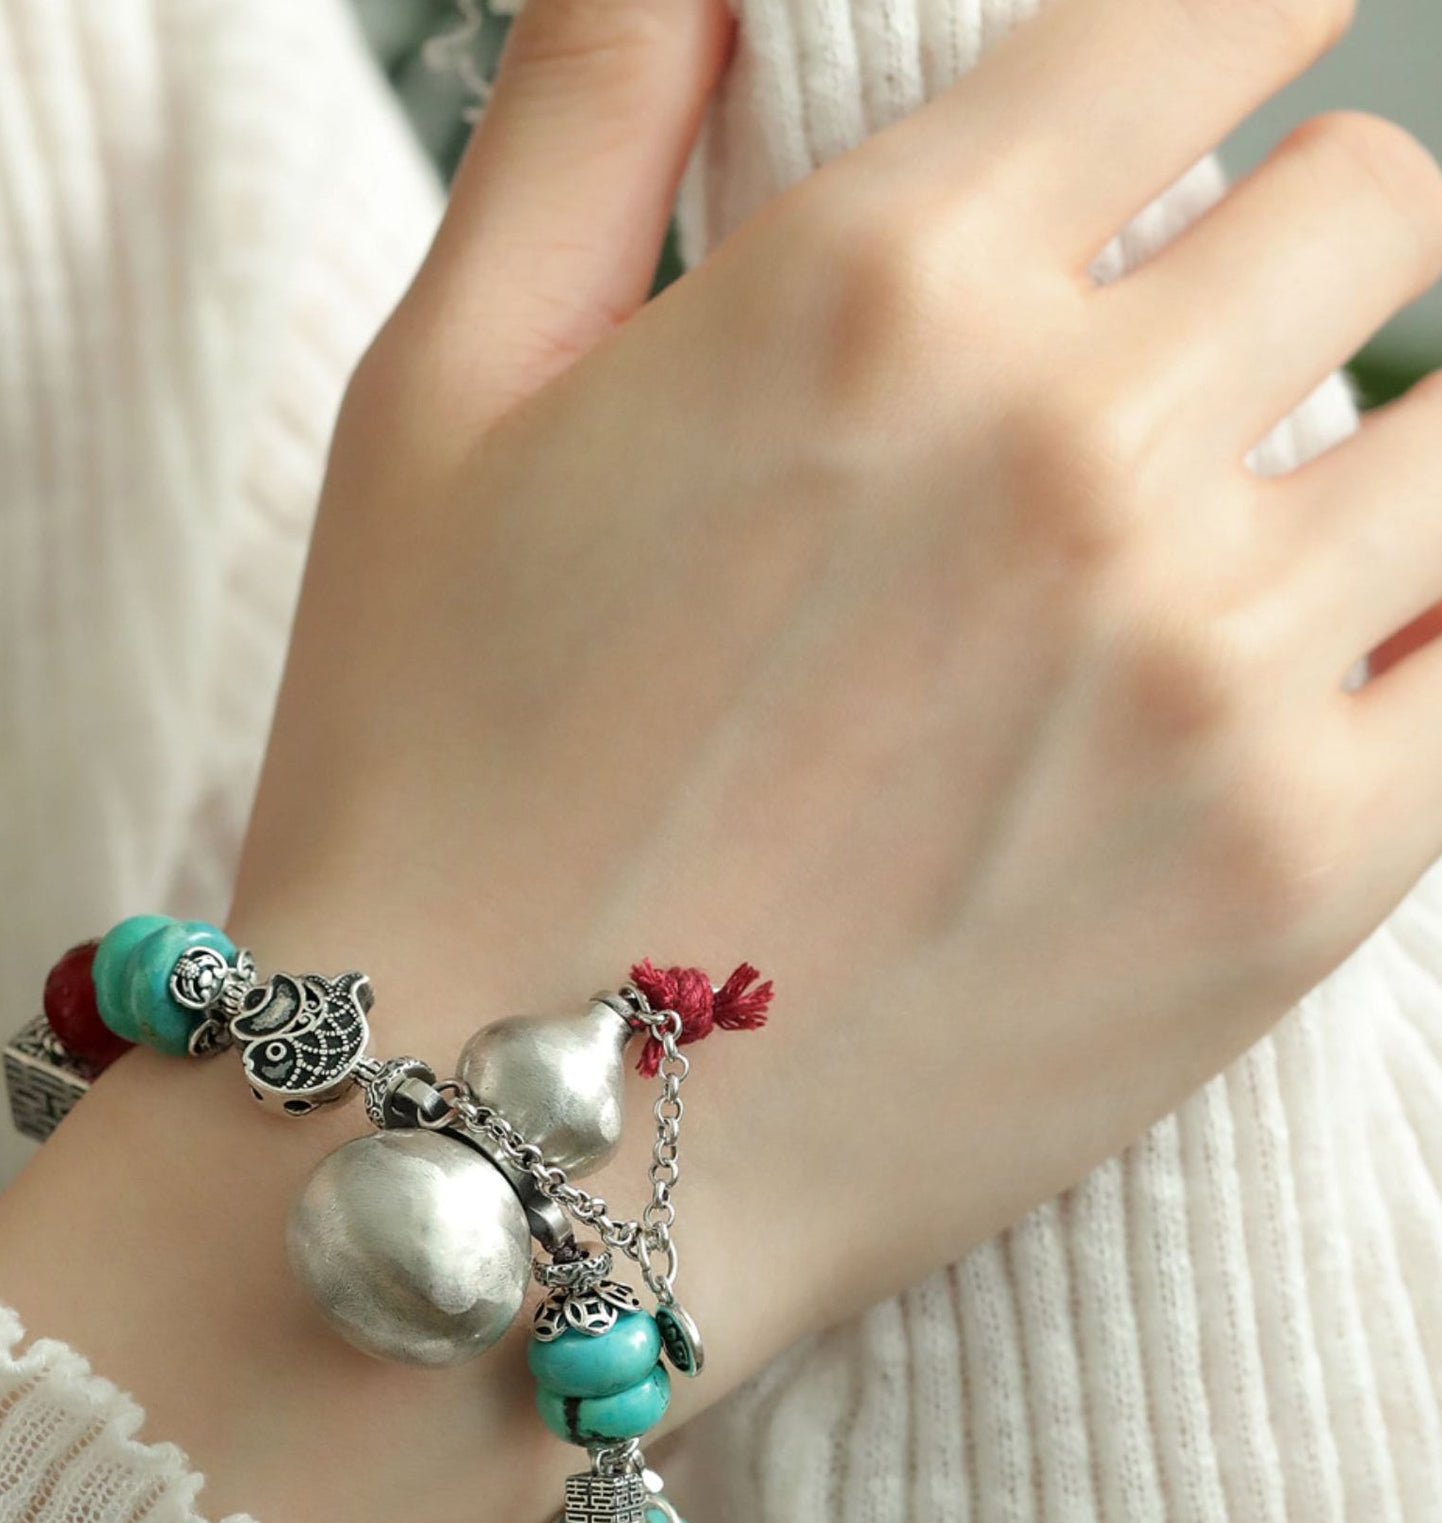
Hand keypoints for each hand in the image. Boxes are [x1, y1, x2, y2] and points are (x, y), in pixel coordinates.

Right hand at [235, 0, 1441, 1405]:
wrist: (492, 1156)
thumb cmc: (431, 782)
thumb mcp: (439, 401)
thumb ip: (595, 99)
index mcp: (887, 285)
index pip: (1227, 5)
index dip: (1224, 38)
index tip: (1195, 111)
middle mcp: (1085, 448)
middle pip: (1379, 205)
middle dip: (1285, 257)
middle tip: (1173, 372)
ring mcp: (1212, 677)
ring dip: (1365, 455)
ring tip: (1224, 550)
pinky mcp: (1291, 882)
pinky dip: (1418, 642)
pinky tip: (1301, 674)